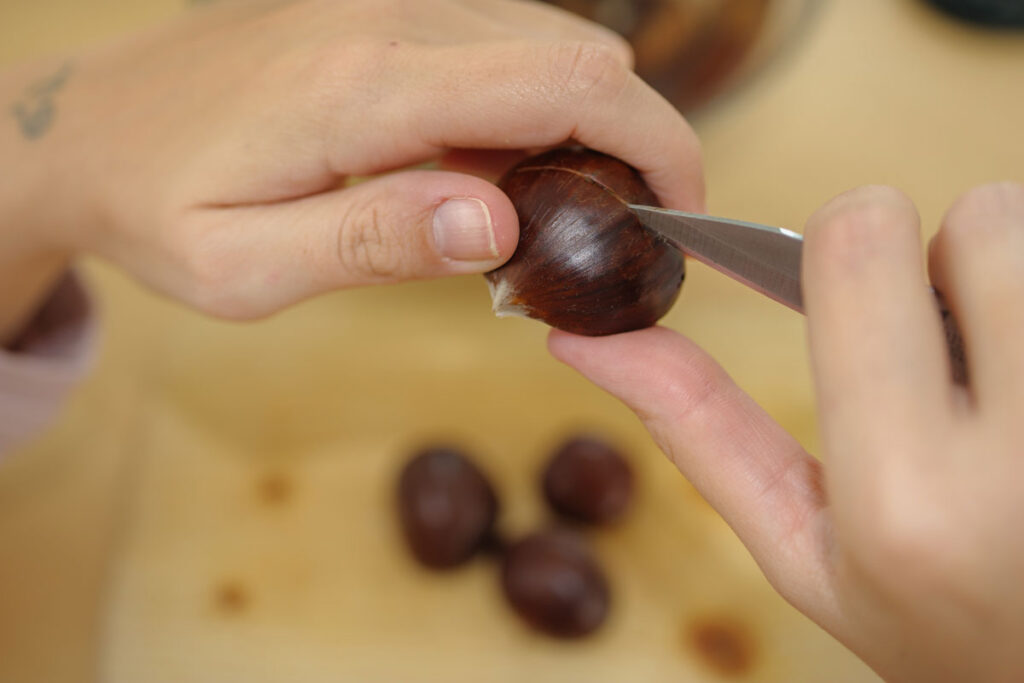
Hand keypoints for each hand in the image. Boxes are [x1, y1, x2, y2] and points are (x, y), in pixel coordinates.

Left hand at [1, 0, 702, 323]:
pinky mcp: (379, 9)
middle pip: (578, 50)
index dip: (654, 143)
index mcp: (364, 89)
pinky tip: (495, 167)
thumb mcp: (246, 267)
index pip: (565, 85)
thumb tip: (501, 224)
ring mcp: (385, 2)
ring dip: (585, 120)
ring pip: (549, 36)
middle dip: (635, 137)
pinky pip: (498, 37)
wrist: (91, 127)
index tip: (682, 210)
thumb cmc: (160, 209)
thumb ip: (373, 240)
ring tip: (556, 211)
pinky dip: (534, 99)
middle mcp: (389, 19)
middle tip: (622, 230)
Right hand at [549, 183, 1023, 682]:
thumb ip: (698, 429)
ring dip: (1014, 288)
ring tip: (1005, 378)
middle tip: (950, 350)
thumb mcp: (798, 546)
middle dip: (949, 263)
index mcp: (906, 493)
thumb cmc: (936, 622)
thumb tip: (588, 339)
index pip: (862, 236)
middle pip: (981, 217)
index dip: (847, 238)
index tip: (852, 281)